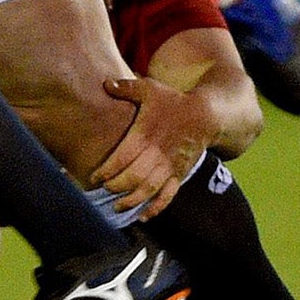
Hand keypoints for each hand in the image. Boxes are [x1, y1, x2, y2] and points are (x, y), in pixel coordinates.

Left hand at [90, 76, 219, 217]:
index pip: (120, 159)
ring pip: (147, 190)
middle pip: (131, 178)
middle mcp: (156, 154)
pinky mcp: (179, 174)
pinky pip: (167, 196)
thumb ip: (126, 88)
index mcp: (144, 135)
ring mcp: (169, 166)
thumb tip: (105, 83)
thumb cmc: (173, 101)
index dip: (105, 171)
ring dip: (130, 201)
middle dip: (114, 187)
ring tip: (117, 206)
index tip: (94, 177)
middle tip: (103, 190)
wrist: (205, 115)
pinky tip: (143, 216)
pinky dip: (155, 208)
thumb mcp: (150, 89)